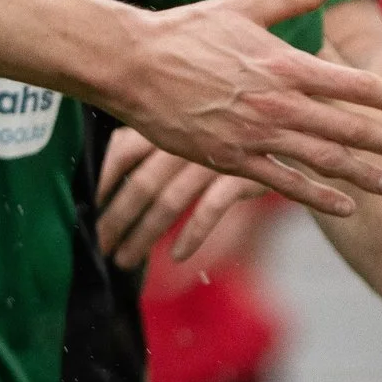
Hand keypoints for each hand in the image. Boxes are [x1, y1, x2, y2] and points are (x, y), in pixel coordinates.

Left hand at [94, 127, 267, 269]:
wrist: (295, 120)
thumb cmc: (229, 129)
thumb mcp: (186, 127)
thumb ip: (147, 147)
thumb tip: (103, 188)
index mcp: (165, 122)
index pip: (120, 152)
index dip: (100, 183)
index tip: (86, 210)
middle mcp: (185, 137)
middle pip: (139, 184)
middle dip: (115, 220)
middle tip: (99, 248)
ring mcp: (214, 155)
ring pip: (168, 202)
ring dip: (143, 235)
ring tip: (124, 261)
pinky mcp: (244, 173)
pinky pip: (210, 208)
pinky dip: (192, 233)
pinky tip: (176, 256)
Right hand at [111, 0, 381, 216]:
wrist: (131, 65)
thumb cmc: (185, 32)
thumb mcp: (244, 6)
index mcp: (285, 63)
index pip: (356, 84)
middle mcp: (277, 102)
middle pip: (351, 128)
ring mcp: (254, 134)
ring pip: (323, 160)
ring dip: (364, 173)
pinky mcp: (229, 158)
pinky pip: (282, 182)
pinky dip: (317, 196)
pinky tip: (344, 203)